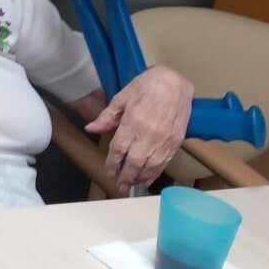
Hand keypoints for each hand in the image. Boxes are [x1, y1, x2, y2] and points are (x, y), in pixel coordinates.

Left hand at [86, 65, 194, 190]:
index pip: (119, 149)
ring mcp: (165, 139)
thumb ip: (107, 117)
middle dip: (126, 176)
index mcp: (133, 122)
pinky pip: (165, 161)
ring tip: (132, 184)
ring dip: (140, 177)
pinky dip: (156, 172)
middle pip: (135, 162)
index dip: (112, 163)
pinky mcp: (176, 141)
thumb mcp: (122, 97)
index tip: (109, 171)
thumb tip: (91, 128)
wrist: (175, 82)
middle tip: (120, 185)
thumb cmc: (147, 86)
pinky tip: (149, 178)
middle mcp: (149, 134)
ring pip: (151, 165)